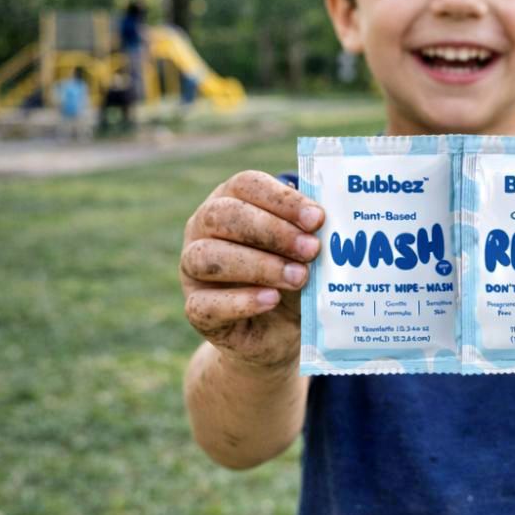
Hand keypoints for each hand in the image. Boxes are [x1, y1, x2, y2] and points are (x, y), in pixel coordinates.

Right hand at [180, 170, 323, 370]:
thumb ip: (309, 230)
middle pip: (222, 215)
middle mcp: (203, 229)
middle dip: (272, 231)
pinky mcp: (195, 309)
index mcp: (231, 200)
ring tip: (299, 277)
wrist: (280, 330)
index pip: (246, 185)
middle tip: (311, 249)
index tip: (317, 219)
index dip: (282, 200)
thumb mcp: (305, 249)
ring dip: (259, 265)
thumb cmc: (293, 273)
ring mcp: (192, 269)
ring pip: (208, 257)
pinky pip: (206, 303)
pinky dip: (241, 301)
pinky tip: (272, 300)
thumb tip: (323, 217)